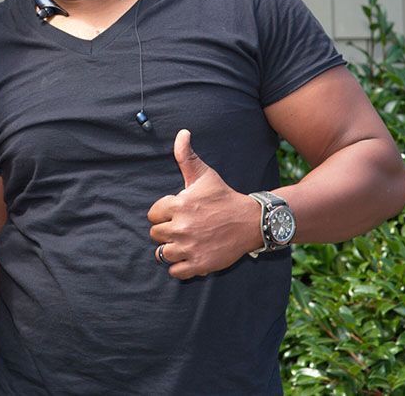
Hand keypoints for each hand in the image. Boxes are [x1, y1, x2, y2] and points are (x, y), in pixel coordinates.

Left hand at [146, 129, 261, 279]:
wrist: (251, 222)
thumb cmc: (224, 197)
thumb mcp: (205, 175)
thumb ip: (187, 156)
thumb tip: (182, 133)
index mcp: (178, 205)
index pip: (153, 215)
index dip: (164, 213)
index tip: (178, 212)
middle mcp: (181, 227)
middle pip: (155, 234)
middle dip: (167, 231)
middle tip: (183, 228)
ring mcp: (189, 247)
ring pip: (162, 254)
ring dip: (171, 250)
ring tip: (185, 243)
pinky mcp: (199, 264)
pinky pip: (175, 271)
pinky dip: (179, 267)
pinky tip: (190, 256)